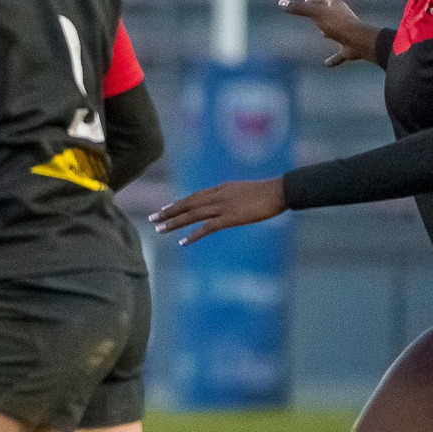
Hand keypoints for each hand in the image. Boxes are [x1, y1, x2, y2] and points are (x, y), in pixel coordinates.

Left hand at [150, 177, 285, 244]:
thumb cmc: (267, 192)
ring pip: (192, 215)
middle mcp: (217, 196)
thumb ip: (231, 195)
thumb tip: (225, 202)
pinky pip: (207, 228)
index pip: (194, 196)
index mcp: (220, 189)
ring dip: (174, 223)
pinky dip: (193, 235)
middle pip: (187, 204)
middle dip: (168, 212)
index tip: (165, 209)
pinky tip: (183, 242)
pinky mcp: (230, 218)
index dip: (178, 203)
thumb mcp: (243, 190)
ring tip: (159, 230)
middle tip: (152, 218)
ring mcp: (223, 207)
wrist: (280, 191)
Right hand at [279, 0, 379, 67]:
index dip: (310, 1)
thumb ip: (299, 8)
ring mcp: (346, 32)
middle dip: (321, 14)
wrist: (358, 40)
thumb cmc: (337, 24)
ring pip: (336, 30)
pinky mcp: (348, 47)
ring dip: (328, 32)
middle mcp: (342, 16)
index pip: (320, 0)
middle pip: (329, 13)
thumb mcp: (315, 13)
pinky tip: (326, 64)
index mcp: (336, 5)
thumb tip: (280, 3)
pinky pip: (339, 53)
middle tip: (310, 15)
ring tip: (321, 34)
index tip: (302, 3)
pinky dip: (334, 58)